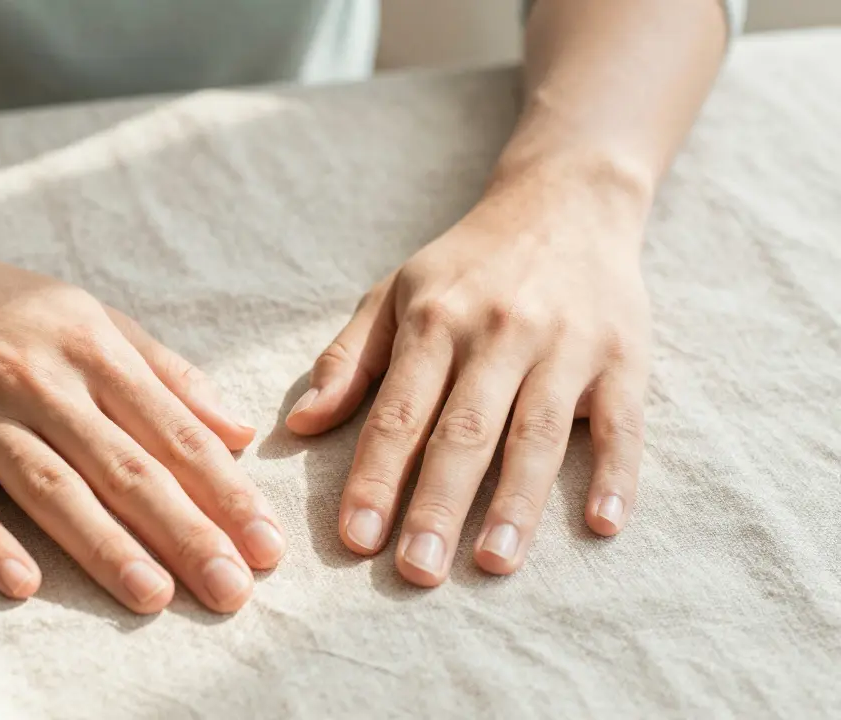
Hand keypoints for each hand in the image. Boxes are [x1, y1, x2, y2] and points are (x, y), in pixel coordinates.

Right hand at [0, 245, 283, 612]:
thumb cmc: (9, 308)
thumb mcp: (94, 319)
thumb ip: (168, 376)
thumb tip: (238, 432)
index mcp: (92, 348)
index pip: (172, 430)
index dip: (223, 489)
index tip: (264, 543)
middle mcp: (39, 380)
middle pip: (121, 465)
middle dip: (184, 530)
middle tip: (231, 588)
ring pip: (49, 485)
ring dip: (103, 544)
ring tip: (154, 596)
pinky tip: (23, 582)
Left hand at [286, 180, 650, 584]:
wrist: (566, 202)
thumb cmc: (466, 266)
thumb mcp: (394, 294)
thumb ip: (346, 360)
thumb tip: (300, 425)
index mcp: (435, 320)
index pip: (398, 412)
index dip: (375, 476)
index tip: (355, 538)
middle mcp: (499, 333)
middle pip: (463, 431)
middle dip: (436, 504)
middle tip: (416, 572)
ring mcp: (565, 345)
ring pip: (536, 433)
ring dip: (516, 502)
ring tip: (494, 562)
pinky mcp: (623, 357)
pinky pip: (622, 423)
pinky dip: (616, 473)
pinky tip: (603, 524)